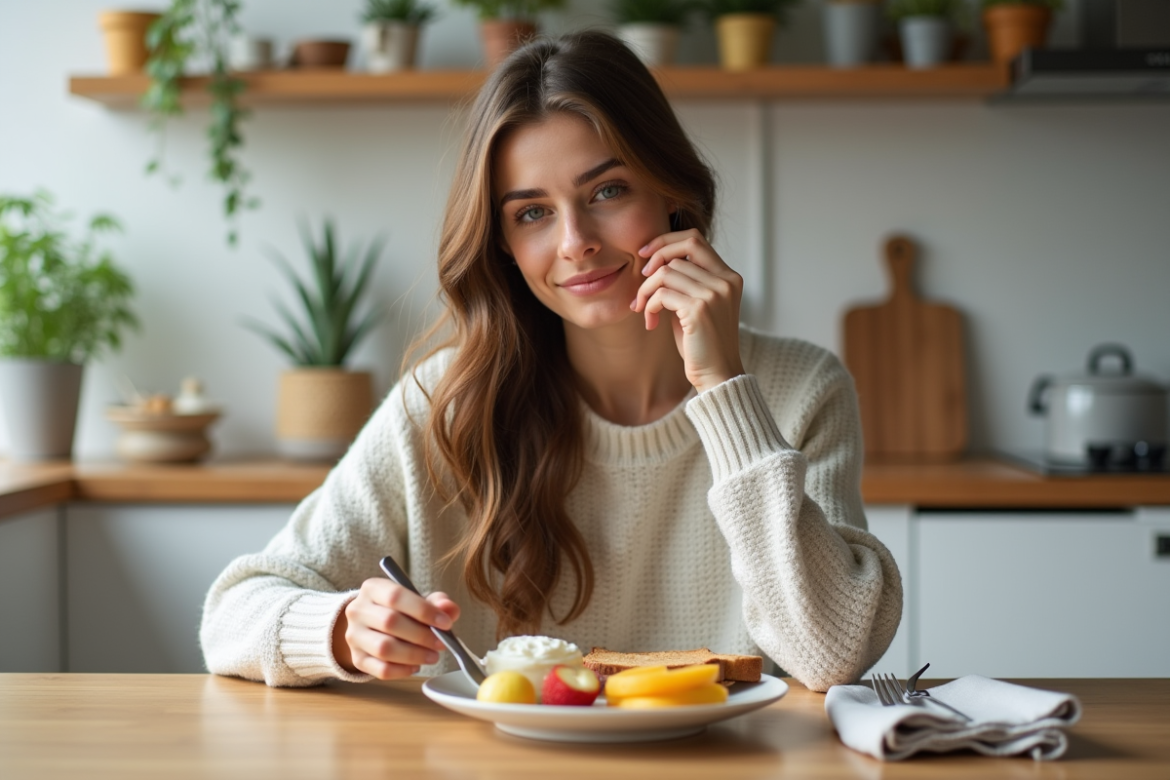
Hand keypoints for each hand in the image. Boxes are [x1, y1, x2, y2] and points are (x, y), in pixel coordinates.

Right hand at [333, 579, 460, 678]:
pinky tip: (416, 666)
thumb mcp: (417, 600)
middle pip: (390, 622)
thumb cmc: (400, 610)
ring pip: (384, 648)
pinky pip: (380, 669)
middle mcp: (358, 610)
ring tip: (432, 656)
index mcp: (373, 588)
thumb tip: (450, 609)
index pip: (396, 596)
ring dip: (414, 655)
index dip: (423, 610)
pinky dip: (402, 670)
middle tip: (441, 643)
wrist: (370, 626)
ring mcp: (354, 635)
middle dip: (421, 635)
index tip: (445, 623)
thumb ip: (437, 602)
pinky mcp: (357, 658)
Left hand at [632, 229, 744, 392]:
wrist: (717, 375)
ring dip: (647, 290)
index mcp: (729, 277)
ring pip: (666, 272)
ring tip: (644, 310)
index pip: (695, 239)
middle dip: (654, 261)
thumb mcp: (697, 306)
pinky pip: (662, 293)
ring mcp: (714, 293)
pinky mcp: (699, 308)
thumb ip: (686, 282)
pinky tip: (651, 322)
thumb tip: (655, 263)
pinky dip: (650, 305)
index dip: (666, 242)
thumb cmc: (703, 344)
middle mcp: (725, 281)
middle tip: (641, 280)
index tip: (645, 255)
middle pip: (680, 250)